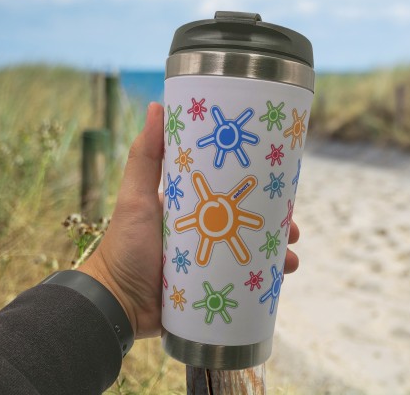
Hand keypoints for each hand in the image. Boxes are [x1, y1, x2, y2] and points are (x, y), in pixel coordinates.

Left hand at [80, 102, 299, 338]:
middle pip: (249, 222)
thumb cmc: (125, 245)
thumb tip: (156, 105)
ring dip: (277, 253)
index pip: (232, 192)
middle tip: (293, 227)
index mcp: (194, 207)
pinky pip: (245, 281)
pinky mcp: (213, 285)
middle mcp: (206, 230)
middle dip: (276, 225)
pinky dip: (266, 279)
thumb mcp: (135, 197)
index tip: (279, 186)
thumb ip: (145, 155)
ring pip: (253, 251)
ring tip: (291, 258)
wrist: (115, 303)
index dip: (256, 189)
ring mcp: (212, 258)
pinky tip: (281, 277)